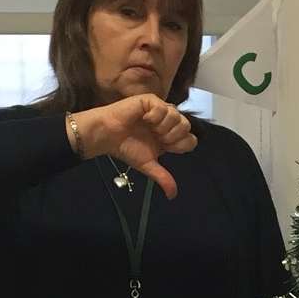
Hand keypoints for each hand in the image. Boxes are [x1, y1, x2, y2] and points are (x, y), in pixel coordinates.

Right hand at [77, 95, 197, 197]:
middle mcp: (167, 122)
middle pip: (187, 126)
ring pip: (177, 116)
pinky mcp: (150, 100)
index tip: (164, 146)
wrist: (108, 136)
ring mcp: (160, 110)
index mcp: (169, 137)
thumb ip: (163, 177)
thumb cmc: (126, 148)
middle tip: (157, 137)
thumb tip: (172, 196)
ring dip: (163, 126)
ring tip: (149, 128)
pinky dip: (155, 116)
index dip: (179, 144)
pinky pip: (163, 106)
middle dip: (172, 136)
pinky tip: (144, 119)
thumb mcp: (148, 165)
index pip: (190, 139)